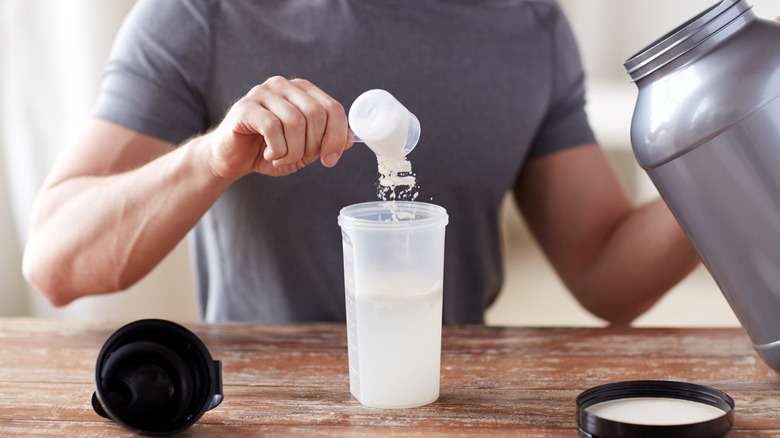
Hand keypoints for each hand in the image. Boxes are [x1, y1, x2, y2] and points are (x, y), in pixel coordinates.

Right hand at [208, 76, 350, 178]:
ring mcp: (263, 93)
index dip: (337, 137)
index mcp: (302, 91)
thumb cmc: (269, 151)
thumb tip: (351, 140)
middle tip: (300, 159)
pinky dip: (277, 149)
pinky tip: (270, 154)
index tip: (330, 160)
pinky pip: (273, 127)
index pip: (333, 109)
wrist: (232, 158)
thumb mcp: (304, 150)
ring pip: (295, 122)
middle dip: (314, 145)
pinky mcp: (245, 107)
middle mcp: (284, 86)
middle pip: (317, 114)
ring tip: (282, 158)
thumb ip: (326, 142)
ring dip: (293, 151)